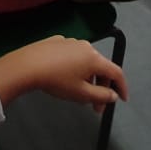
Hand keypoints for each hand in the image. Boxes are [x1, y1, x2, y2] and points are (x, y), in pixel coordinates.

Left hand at [0, 36, 127, 113]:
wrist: (27, 65)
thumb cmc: (57, 81)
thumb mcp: (82, 93)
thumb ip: (102, 96)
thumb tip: (114, 95)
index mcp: (94, 58)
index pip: (116, 72)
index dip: (122, 87)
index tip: (122, 100)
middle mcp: (85, 46)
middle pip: (100, 67)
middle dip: (101, 88)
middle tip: (95, 107)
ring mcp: (70, 42)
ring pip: (86, 62)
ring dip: (88, 79)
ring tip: (79, 94)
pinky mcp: (56, 42)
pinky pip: (72, 57)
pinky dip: (75, 69)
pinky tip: (64, 79)